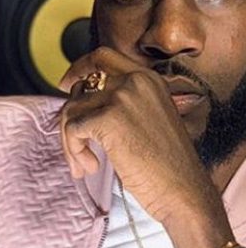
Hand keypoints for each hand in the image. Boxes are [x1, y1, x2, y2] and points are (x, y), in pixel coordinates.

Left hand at [58, 47, 224, 232]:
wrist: (182, 189)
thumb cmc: (165, 166)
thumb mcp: (147, 121)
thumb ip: (121, 104)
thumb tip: (76, 101)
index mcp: (148, 78)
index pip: (103, 57)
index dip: (78, 68)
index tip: (64, 85)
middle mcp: (136, 81)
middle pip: (80, 88)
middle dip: (69, 120)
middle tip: (75, 151)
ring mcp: (122, 97)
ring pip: (71, 110)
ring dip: (70, 143)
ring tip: (84, 167)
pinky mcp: (108, 118)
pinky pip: (71, 129)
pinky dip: (74, 151)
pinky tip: (90, 167)